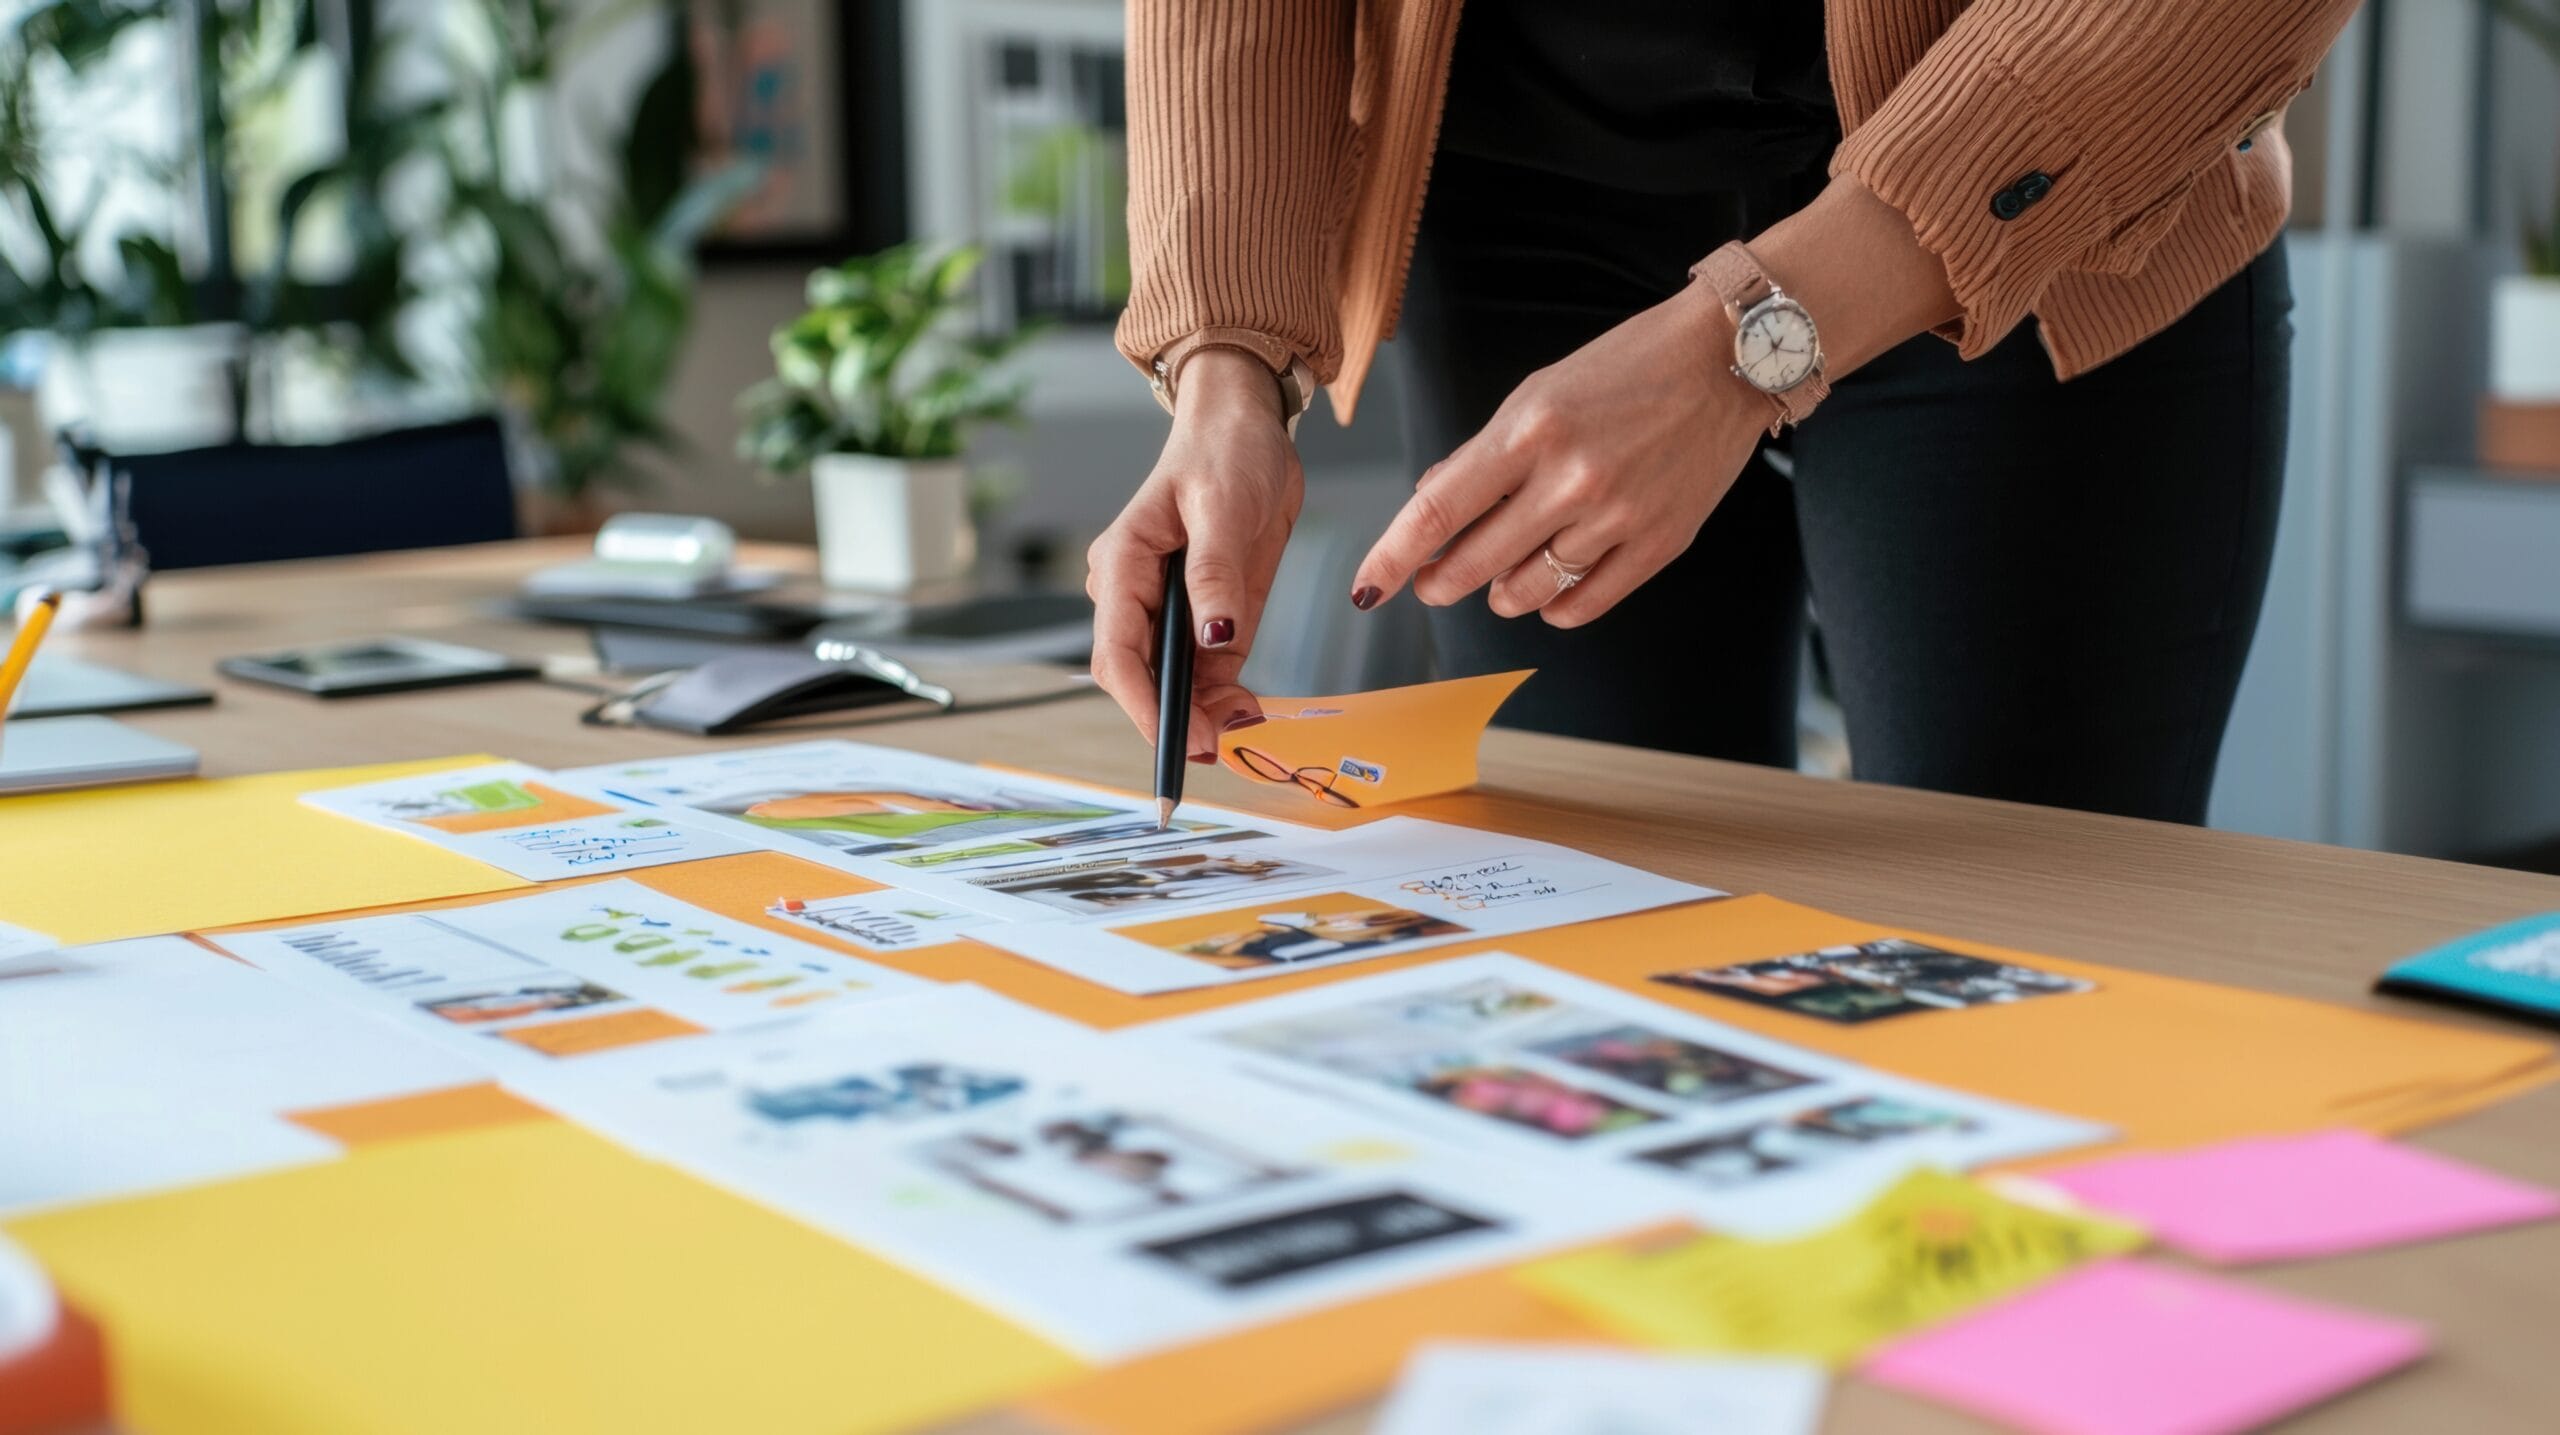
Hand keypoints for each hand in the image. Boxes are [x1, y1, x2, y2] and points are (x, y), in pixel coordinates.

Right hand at [1086, 349, 1301, 757]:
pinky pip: (1208, 671)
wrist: (1250, 427)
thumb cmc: (1224, 449)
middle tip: (1219, 747)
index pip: (1118, 651)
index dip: (1143, 703)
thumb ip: (1216, 574)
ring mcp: (1172, 609)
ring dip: (1204, 714)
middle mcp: (1137, 593)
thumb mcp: (1224, 506)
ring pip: (1176, 683)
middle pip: (1141, 677)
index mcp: (1123, 563)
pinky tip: (1247, 711)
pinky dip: (1224, 698)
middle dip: (1175, 718)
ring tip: (1242, 729)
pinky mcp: (1209, 615)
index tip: (1175, 738)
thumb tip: (1212, 638)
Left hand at [1347, 175, 1959, 627]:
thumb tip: (1432, 506)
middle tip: (1432, 583)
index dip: (1392, 558)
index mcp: (1528, 431)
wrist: (1727, 360)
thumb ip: (1484, 454)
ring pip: (1527, 592)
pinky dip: (1553, 609)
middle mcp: (1570, 479)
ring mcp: (1618, 516)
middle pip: (1474, 564)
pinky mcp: (1660, 543)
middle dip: (1439, 583)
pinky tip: (1547, 590)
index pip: (1437, 511)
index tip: (1367, 588)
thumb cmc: (1627, 367)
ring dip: (1499, 594)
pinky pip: (1584, 605)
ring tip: (1499, 578)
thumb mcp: (1539, 392)